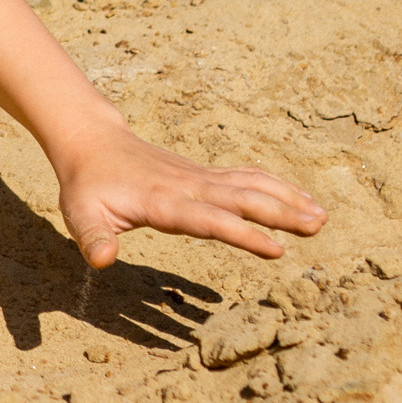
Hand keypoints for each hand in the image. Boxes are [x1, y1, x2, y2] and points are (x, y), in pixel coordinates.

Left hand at [54, 121, 325, 268]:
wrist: (92, 141)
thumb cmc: (86, 186)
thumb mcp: (79, 215)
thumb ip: (93, 239)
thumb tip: (101, 261)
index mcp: (164, 202)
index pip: (210, 220)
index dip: (244, 235)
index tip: (277, 250)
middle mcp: (189, 185)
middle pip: (242, 198)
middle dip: (281, 213)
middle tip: (317, 227)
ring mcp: (200, 176)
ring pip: (251, 184)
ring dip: (287, 198)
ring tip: (322, 216)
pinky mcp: (205, 174)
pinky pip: (246, 178)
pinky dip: (276, 186)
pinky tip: (300, 199)